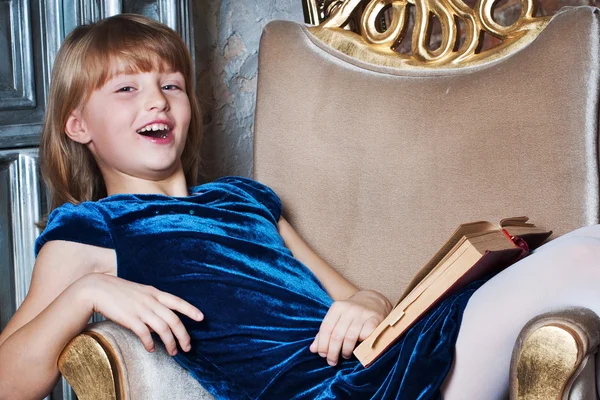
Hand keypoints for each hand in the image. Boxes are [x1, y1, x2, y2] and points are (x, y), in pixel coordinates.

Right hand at [78, 273, 203, 355]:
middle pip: (174, 320)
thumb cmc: (119, 291)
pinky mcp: (129, 318)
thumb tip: (162, 319)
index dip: (191, 310)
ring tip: (173, 352)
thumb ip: (153, 302)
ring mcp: (141, 309)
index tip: (202, 318)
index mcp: (155, 292)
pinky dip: (150, 343)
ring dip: (170, 342)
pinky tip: (151, 349)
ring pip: (162, 328)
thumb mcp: (140, 292)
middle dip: (183, 335)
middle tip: (188, 347)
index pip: (178, 301)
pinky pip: (144, 333)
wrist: (97, 288)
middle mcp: (151, 301)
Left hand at [309, 290, 391, 365]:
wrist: (373, 300)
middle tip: (332, 362)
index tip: (323, 355)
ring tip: (345, 355)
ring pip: (350, 337)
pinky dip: (362, 344)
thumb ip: (324, 333)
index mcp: (337, 307)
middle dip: (332, 352)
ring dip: (346, 351)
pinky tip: (359, 348)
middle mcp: (349, 308)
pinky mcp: (375, 318)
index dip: (322, 344)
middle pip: (337, 335)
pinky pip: (366, 335)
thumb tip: (313, 349)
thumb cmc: (352, 314)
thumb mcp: (337, 318)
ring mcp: (363, 313)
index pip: (326, 328)